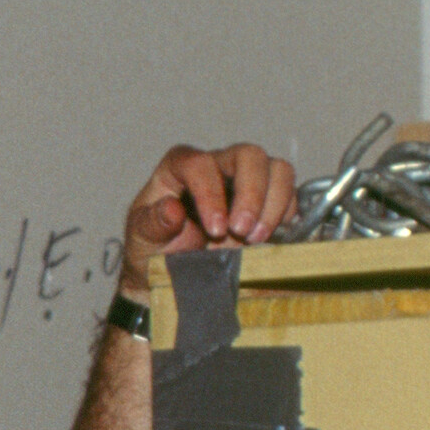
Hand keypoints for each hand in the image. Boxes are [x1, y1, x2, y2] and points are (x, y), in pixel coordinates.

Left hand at [122, 143, 295, 298]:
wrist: (171, 274)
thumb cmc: (153, 250)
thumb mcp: (141, 240)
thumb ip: (152, 224)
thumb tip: (172, 210)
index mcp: (179, 166)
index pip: (200, 164)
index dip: (211, 194)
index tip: (215, 229)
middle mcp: (216, 165)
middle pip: (248, 155)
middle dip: (251, 194)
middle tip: (242, 232)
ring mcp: (244, 180)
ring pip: (276, 169)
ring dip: (273, 203)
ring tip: (256, 239)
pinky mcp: (265, 199)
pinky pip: (288, 193)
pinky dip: (285, 214)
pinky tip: (268, 238)